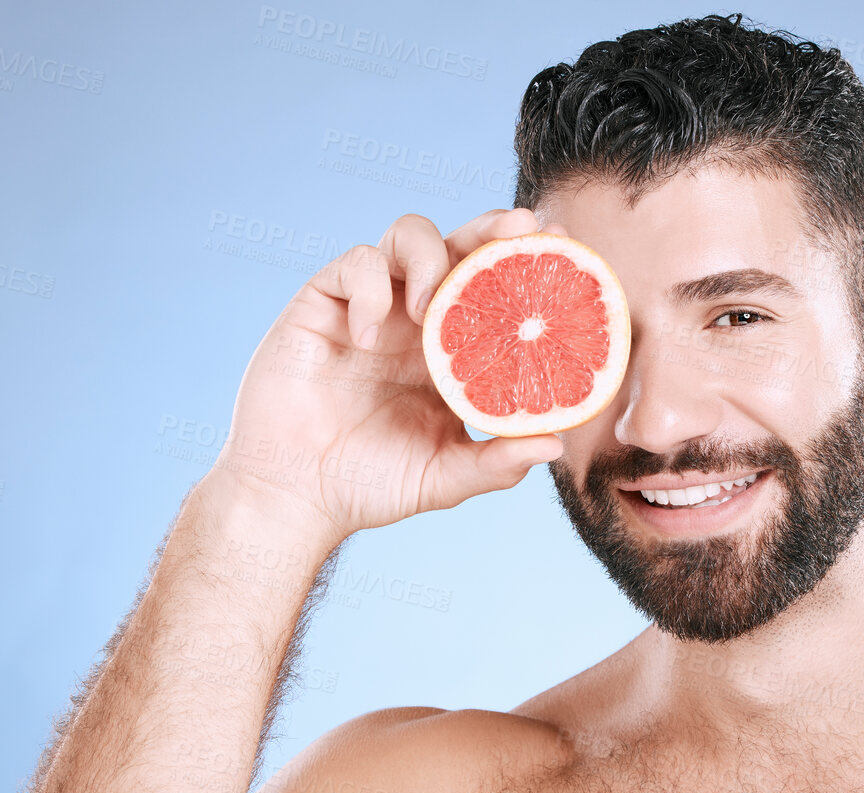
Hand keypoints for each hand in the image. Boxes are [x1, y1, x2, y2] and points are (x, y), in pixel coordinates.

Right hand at [212, 208, 571, 540]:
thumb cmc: (372, 484)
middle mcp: (416, 317)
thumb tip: (556, 445)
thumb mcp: (445, 476)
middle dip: (493, 228)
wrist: (298, 495)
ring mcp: (372, 305)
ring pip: (408, 235)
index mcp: (452, 349)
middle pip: (460, 245)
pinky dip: (368, 291)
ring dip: (429, 256)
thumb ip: (497, 463)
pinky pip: (352, 267)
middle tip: (522, 228)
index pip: (496, 289)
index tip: (565, 251)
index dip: (525, 264)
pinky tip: (371, 337)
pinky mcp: (323, 304)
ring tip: (428, 307)